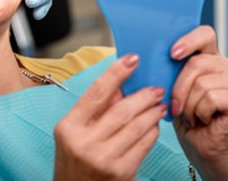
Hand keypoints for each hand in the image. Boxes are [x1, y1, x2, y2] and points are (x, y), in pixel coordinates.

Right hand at [54, 54, 165, 180]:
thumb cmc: (73, 160)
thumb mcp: (74, 132)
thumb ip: (94, 109)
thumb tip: (120, 84)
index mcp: (68, 127)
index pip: (96, 93)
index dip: (116, 73)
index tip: (131, 59)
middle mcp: (84, 142)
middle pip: (121, 110)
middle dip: (142, 95)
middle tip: (155, 88)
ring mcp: (104, 159)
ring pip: (136, 127)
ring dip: (152, 112)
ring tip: (158, 104)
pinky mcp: (122, 172)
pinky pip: (144, 145)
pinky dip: (152, 131)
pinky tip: (154, 124)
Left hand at [170, 26, 227, 179]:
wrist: (200, 146)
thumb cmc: (184, 116)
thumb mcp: (172, 87)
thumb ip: (169, 69)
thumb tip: (147, 56)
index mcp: (208, 58)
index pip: (204, 34)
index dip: (189, 40)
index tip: (173, 54)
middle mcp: (225, 67)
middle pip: (196, 63)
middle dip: (179, 88)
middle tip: (177, 106)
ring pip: (201, 83)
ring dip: (188, 105)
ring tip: (191, 115)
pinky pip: (211, 98)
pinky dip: (199, 112)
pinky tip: (203, 120)